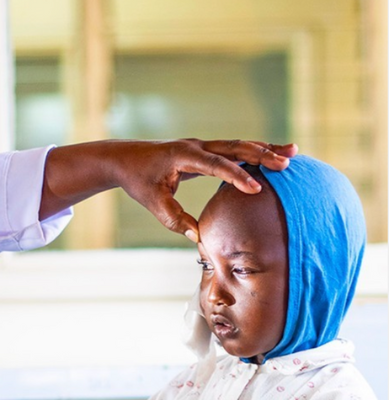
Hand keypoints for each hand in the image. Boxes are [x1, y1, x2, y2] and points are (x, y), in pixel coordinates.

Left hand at [41, 138, 297, 239]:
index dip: (237, 176)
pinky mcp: (205, 150)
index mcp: (184, 156)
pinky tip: (273, 156)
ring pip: (239, 146)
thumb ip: (173, 218)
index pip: (216, 165)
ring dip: (265, 150)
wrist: (126, 160)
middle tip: (287, 163)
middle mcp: (197, 146)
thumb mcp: (152, 202)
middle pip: (235, 148)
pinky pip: (234, 151)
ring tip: (293, 153)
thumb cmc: (139, 181)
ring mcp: (202, 146)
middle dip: (262, 156)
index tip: (256, 189)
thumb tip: (196, 235)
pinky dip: (254, 153)